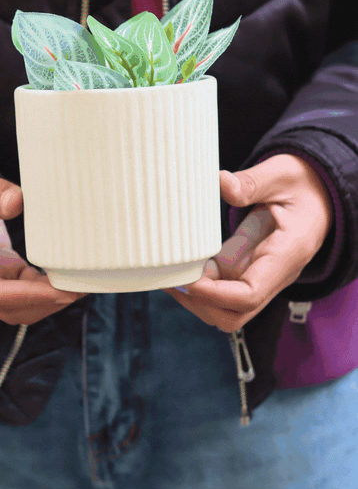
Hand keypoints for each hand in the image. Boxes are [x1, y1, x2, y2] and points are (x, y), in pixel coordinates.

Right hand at [0, 151, 86, 324]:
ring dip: (41, 300)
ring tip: (75, 282)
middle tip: (82, 287)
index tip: (66, 288)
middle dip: (44, 303)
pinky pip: (8, 291)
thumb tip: (18, 202)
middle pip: (4, 308)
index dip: (34, 296)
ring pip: (8, 305)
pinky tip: (55, 274)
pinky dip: (33, 288)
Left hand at [163, 154, 332, 331]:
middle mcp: (275, 274)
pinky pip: (223, 291)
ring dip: (197, 298)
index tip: (187, 280)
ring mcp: (261, 276)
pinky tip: (179, 267)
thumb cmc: (303, 184)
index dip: (214, 294)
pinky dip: (200, 285)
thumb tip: (221, 182)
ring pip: (226, 308)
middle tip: (171, 279)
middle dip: (200, 303)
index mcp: (287, 253)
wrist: (320, 195)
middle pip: (235, 313)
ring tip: (169, 275)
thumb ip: (252, 182)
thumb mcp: (281, 174)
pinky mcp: (249, 271)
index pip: (250, 293)